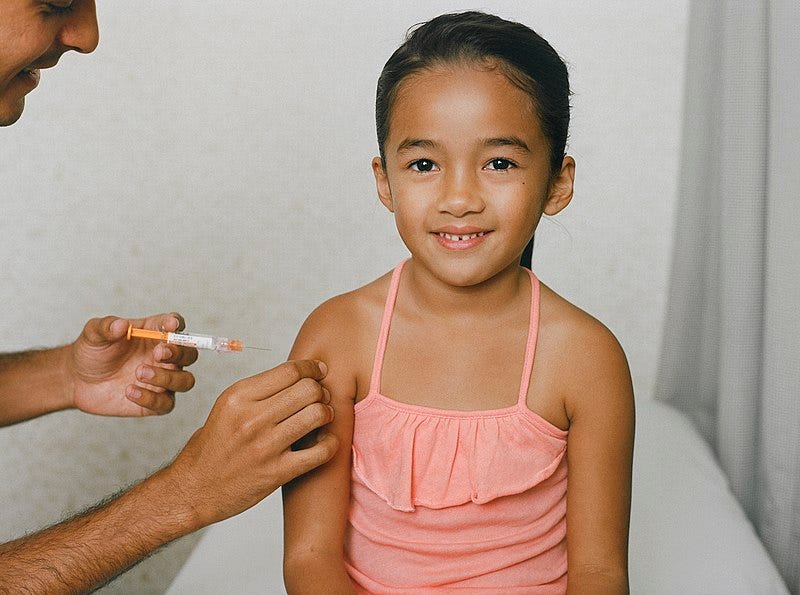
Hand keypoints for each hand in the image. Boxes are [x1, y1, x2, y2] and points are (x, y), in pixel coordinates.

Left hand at [66, 313, 198, 416]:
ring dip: (168, 378)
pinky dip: (151, 398)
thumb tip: (121, 325)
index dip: (176, 324)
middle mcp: (164, 357)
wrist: (77, 380)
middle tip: (158, 353)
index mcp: (154, 333)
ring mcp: (162, 380)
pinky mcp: (154, 402)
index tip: (170, 325)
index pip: (175, 325)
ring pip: (185, 381)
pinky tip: (129, 391)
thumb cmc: (92, 352)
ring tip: (139, 373)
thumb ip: (106, 327)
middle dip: (179, 353)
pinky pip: (166, 404)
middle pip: (190, 354)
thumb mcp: (94, 334)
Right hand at [164, 360, 338, 526]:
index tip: (318, 372)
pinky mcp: (276, 472)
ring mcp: (265, 446)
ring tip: (322, 418)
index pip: (290, 371)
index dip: (311, 368)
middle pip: (308, 389)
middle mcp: (251, 418)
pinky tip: (323, 442)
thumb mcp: (227, 408)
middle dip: (321, 390)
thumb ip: (259, 391)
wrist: (193, 490)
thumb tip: (297, 375)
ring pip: (317, 414)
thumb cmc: (212, 448)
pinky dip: (330, 444)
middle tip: (321, 398)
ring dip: (327, 414)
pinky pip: (320, 452)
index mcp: (238, 397)